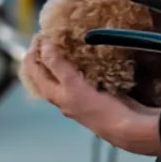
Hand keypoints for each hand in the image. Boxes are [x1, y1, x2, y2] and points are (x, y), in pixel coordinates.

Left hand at [17, 41, 160, 153]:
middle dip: (46, 53)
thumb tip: (44, 46)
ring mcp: (78, 96)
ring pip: (63, 74)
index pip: (32, 68)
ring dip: (63, 59)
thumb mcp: (74, 85)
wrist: (128, 128)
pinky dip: (80, 65)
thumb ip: (57, 65)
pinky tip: (89, 59)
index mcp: (52, 94)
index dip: (33, 50)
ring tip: (68, 44)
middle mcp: (62, 96)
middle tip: (52, 36)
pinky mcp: (96, 95)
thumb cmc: (99, 109)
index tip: (41, 33)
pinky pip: (82, 77)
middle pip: (46, 71)